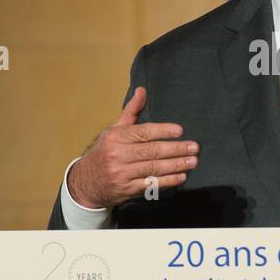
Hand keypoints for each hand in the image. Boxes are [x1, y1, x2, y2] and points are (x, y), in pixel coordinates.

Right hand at [66, 87, 198, 207]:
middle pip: (151, 151)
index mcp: (116, 137)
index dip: (163, 131)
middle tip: (194, 147)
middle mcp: (118, 155)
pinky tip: (181, 176)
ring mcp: (122, 174)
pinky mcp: (126, 190)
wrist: (85, 182)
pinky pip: (150, 184)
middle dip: (176, 149)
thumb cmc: (104, 152)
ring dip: (175, 165)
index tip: (180, 130)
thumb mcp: (114, 130)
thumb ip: (131, 112)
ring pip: (153, 168)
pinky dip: (167, 181)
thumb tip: (142, 90)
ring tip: (192, 161)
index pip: (143, 132)